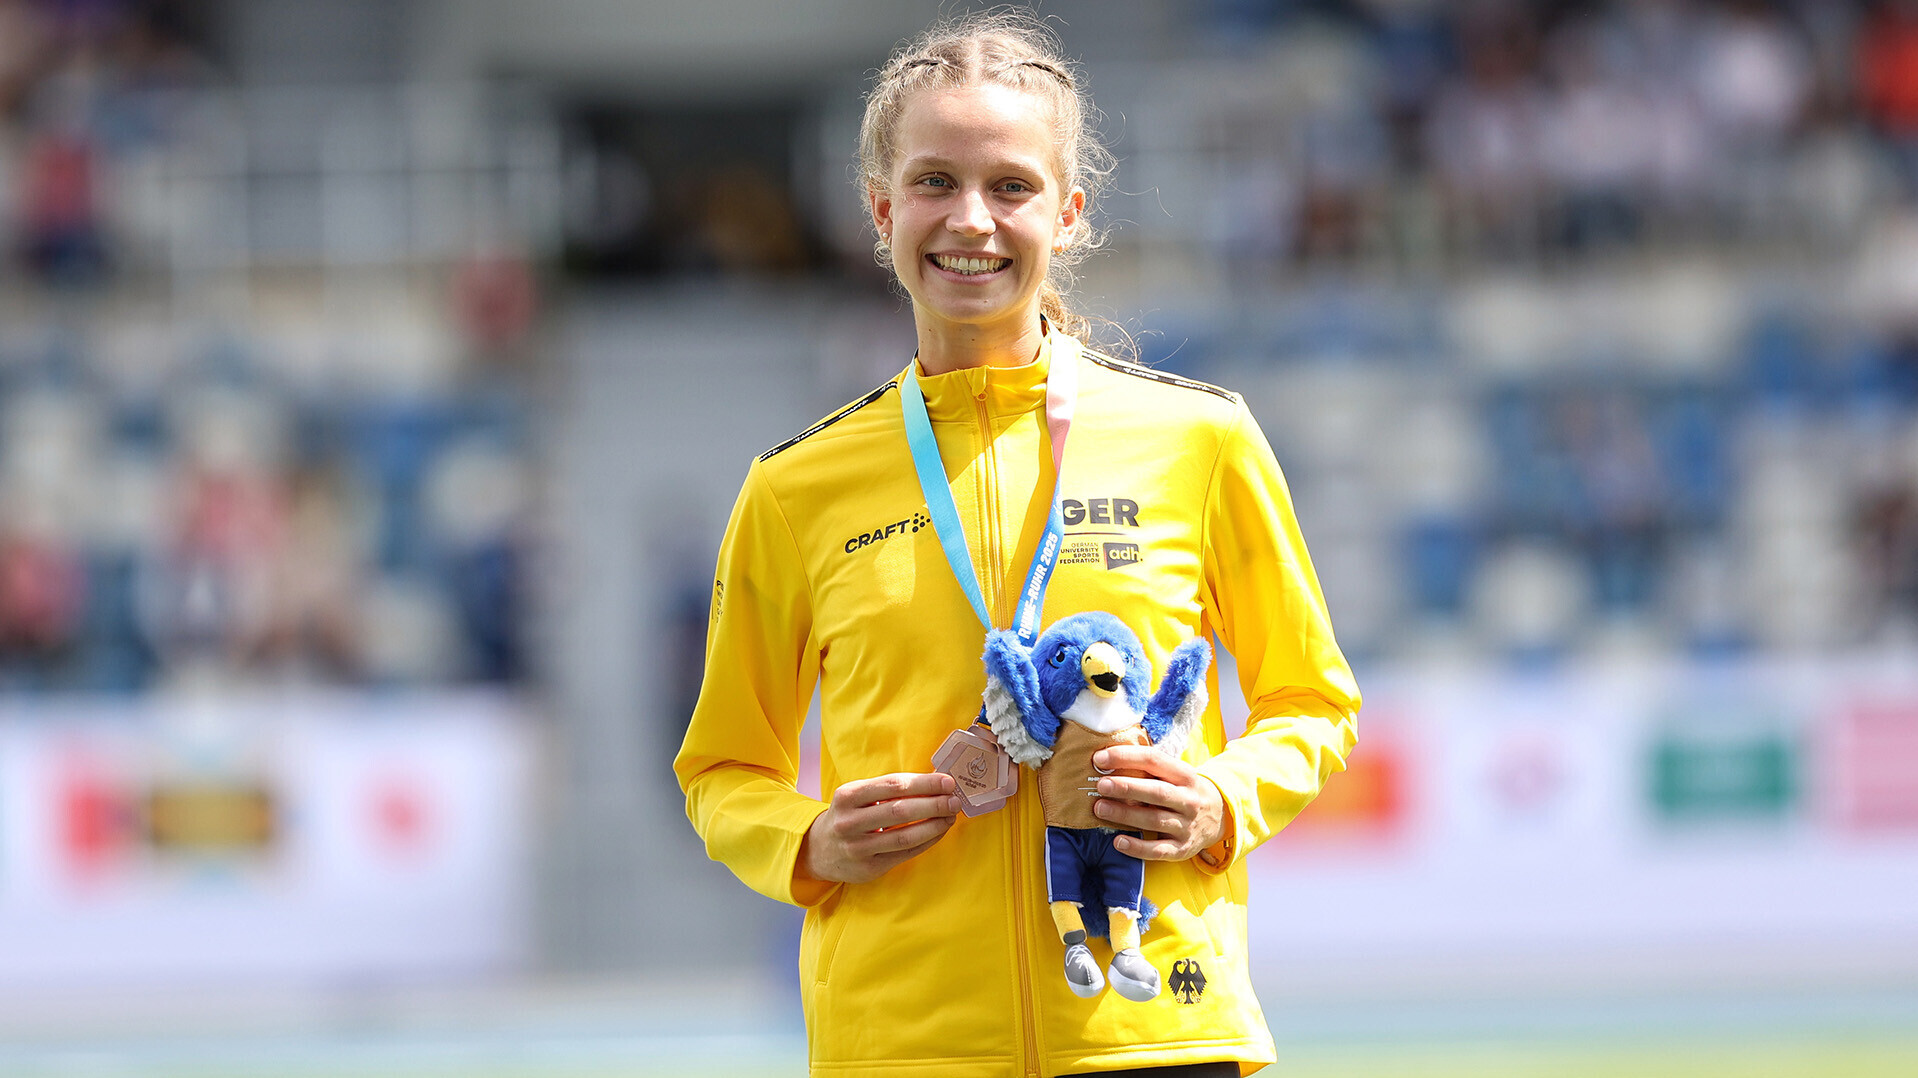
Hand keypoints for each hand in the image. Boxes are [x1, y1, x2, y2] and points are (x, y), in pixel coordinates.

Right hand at [800, 772, 959, 884]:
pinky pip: (905, 854)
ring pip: (904, 836)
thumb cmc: (848, 815)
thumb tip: (933, 782)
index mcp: (848, 796)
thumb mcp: (857, 795)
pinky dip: (927, 841)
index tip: (947, 781)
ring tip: (950, 816)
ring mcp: (858, 848)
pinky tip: (939, 832)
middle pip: (900, 811)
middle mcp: (849, 822)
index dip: (924, 783)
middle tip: (955, 800)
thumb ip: (888, 789)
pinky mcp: (868, 868)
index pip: (893, 785)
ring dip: (934, 825)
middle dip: (933, 804)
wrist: (819, 850)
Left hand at [1090, 745, 1224, 860]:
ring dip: (1125, 814)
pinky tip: (1118, 842)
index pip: (1155, 760)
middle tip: (1101, 784)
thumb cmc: (1184, 791)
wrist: (1220, 817)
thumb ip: (1149, 769)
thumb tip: (1107, 761)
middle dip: (1127, 787)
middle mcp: (1189, 800)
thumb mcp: (1176, 775)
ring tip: (1100, 808)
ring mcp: (1187, 826)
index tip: (1100, 758)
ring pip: (1154, 820)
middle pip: (1156, 792)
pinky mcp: (1182, 849)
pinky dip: (1138, 848)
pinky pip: (1158, 850)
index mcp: (1185, 775)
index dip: (1127, 757)